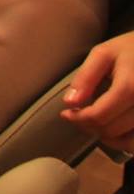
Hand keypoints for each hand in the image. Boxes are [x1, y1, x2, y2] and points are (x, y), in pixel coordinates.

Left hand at [62, 32, 133, 149]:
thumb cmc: (132, 49)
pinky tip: (117, 128)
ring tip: (97, 124)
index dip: (78, 118)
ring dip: (109, 138)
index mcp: (131, 88)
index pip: (98, 116)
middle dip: (89, 126)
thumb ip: (86, 77)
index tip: (67, 114)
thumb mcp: (104, 54)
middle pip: (111, 130)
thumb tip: (70, 102)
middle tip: (79, 116)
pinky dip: (127, 142)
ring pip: (129, 144)